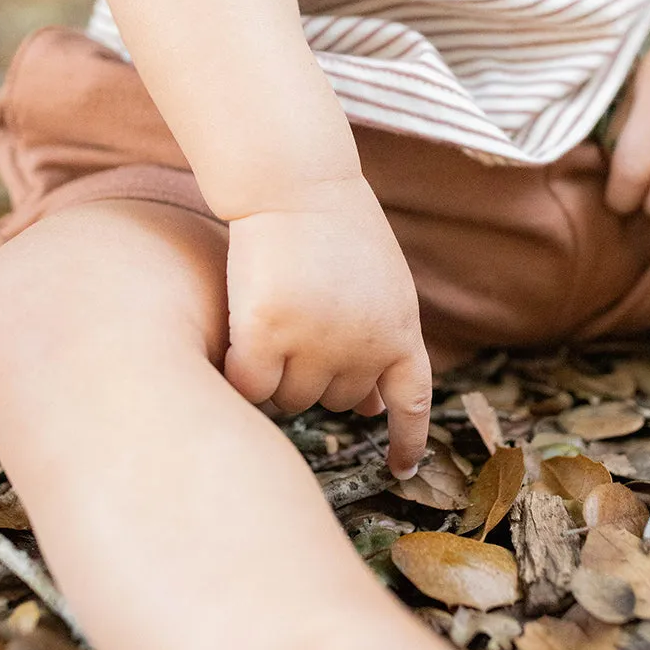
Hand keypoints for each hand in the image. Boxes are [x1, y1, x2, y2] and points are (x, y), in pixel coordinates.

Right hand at [223, 176, 431, 477]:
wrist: (295, 181)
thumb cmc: (335, 226)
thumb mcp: (383, 285)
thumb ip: (383, 343)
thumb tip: (374, 408)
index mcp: (401, 330)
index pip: (412, 402)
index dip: (406, 438)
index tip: (400, 468)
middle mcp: (362, 346)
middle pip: (335, 402)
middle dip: (317, 376)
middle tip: (299, 324)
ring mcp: (314, 342)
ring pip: (291, 398)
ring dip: (277, 374)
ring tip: (273, 315)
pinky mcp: (265, 332)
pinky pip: (249, 386)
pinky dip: (241, 374)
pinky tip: (238, 342)